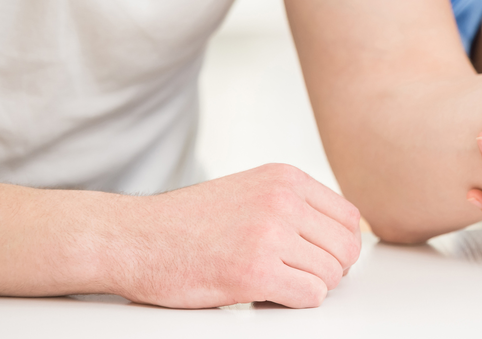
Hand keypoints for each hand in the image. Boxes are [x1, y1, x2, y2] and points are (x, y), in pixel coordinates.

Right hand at [113, 164, 361, 308]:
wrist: (133, 238)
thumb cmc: (186, 224)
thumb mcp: (250, 192)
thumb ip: (293, 205)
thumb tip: (340, 235)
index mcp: (285, 178)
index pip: (349, 216)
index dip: (340, 245)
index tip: (321, 257)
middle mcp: (283, 200)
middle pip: (346, 247)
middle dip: (331, 269)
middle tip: (301, 277)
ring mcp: (270, 234)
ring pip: (331, 274)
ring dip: (310, 286)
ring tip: (278, 283)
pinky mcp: (256, 271)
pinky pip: (310, 295)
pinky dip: (296, 301)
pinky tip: (269, 294)